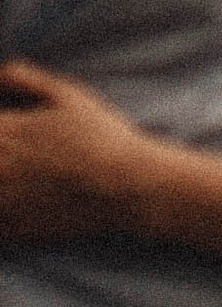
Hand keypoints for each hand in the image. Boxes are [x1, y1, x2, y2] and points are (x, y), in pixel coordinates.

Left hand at [0, 60, 152, 240]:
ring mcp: (1, 201)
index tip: (2, 124)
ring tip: (10, 171)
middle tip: (10, 151)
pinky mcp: (11, 229)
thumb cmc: (99, 135)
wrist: (123, 186)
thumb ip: (22, 78)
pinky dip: (0, 209)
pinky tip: (12, 197)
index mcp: (4, 131)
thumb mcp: (66, 94)